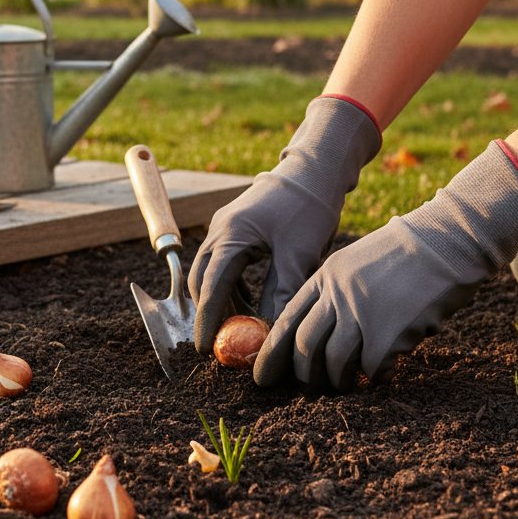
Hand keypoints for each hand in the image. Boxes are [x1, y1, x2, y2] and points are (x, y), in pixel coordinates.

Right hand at [189, 95, 379, 352]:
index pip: (210, 287)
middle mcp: (220, 231)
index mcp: (230, 236)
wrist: (315, 170)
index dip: (207, 320)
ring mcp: (225, 227)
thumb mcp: (299, 255)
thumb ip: (280, 293)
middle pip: (202, 281)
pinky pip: (224, 263)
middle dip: (210, 313)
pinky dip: (232, 286)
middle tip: (223, 343)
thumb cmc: (308, 208)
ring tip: (241, 326)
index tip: (204, 348)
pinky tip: (253, 301)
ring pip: (212, 273)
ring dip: (223, 300)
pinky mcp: (237, 228)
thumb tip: (269, 332)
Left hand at [254, 140, 517, 389]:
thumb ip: (333, 295)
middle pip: (303, 345)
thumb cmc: (403, 256)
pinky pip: (372, 368)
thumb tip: (317, 338)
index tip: (262, 376)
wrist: (446, 241)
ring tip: (346, 385)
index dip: (271, 353)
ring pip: (333, 361)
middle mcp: (337, 294)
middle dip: (301, 375)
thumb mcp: (354, 265)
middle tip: (307, 390)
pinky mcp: (390, 332)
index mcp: (325, 277)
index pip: (286, 320)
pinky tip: (379, 374)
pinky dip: (373, 377)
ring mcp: (363, 312)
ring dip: (337, 380)